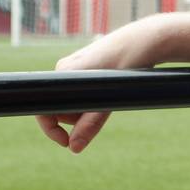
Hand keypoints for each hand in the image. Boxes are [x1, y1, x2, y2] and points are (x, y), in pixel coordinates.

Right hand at [38, 18, 163, 152]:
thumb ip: (90, 124)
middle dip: (77, 118)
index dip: (51, 130)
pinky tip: (111, 93)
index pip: (43, 109)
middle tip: (103, 111)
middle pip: (60, 108)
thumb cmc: (128, 65)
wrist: (147, 40)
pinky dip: (94, 99)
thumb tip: (74, 148)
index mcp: (62, 73)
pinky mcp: (88, 67)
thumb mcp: (109, 99)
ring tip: (110, 99)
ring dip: (87, 108)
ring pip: (73, 101)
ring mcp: (75, 67)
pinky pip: (83, 91)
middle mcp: (64, 69)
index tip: (66, 142)